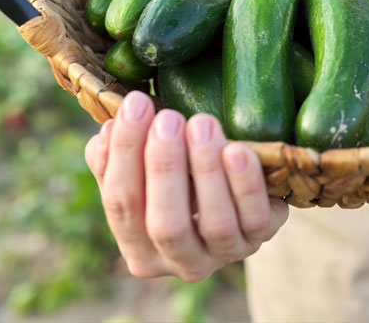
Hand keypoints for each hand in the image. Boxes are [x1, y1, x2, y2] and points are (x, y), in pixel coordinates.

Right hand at [84, 91, 288, 281]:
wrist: (241, 195)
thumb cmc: (182, 180)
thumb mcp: (146, 172)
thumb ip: (118, 158)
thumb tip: (107, 131)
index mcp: (140, 250)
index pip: (121, 205)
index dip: (124, 154)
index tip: (134, 105)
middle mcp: (180, 263)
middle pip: (165, 224)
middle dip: (164, 167)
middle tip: (168, 118)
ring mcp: (224, 254)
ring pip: (214, 223)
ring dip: (206, 170)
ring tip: (202, 123)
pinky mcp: (260, 238)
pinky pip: (255, 217)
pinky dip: (246, 184)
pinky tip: (238, 149)